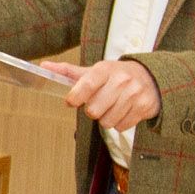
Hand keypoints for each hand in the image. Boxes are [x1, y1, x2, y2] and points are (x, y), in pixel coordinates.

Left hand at [39, 57, 160, 132]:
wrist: (151, 78)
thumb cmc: (115, 76)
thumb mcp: (94, 71)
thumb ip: (68, 71)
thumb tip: (43, 66)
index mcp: (105, 69)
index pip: (86, 84)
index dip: (75, 97)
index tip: (71, 102)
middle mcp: (121, 80)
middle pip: (94, 110)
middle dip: (92, 111)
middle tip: (99, 103)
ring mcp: (134, 94)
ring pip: (107, 122)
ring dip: (106, 119)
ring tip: (112, 107)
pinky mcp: (144, 107)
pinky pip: (121, 127)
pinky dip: (120, 123)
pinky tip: (124, 111)